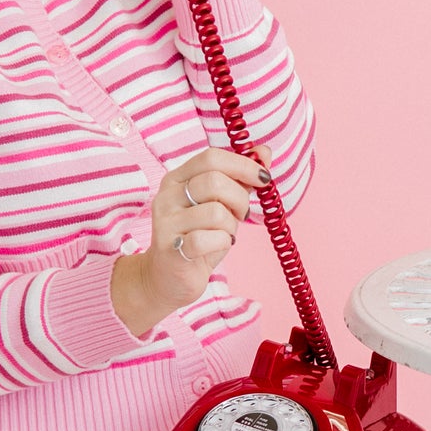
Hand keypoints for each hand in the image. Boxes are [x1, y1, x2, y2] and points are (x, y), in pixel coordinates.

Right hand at [110, 145, 268, 337]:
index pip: (211, 157)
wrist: (168, 278)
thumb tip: (264, 151)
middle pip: (215, 182)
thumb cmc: (198, 237)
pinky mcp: (171, 249)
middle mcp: (167, 196)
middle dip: (239, 199)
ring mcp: (166, 223)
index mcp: (177, 179)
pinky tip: (216, 246)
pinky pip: (209, 238)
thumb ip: (240, 179)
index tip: (264, 178)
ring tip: (224, 234)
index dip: (243, 164)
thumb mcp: (221, 205)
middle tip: (240, 214)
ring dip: (231, 226)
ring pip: (216, 212)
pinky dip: (222, 243)